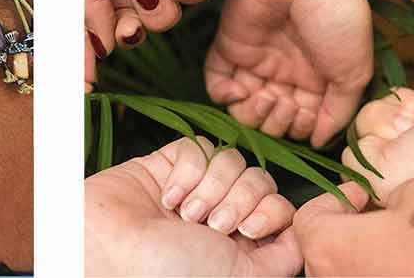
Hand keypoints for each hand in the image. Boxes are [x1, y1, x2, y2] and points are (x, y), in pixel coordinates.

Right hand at [85, 136, 299, 276]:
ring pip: (234, 161)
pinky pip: (199, 148)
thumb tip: (304, 232)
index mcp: (241, 248)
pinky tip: (168, 197)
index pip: (281, 209)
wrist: (109, 251)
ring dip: (211, 187)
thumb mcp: (246, 276)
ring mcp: (196, 189)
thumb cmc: (171, 273)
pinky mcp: (168, 165)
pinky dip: (187, 171)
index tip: (248, 229)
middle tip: (212, 226)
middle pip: (261, 181)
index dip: (271, 211)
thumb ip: (284, 257)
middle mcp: (221, 217)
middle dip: (240, 199)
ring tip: (187, 214)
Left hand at [204, 0, 372, 146]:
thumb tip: (320, 142)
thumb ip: (339, 112)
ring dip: (252, 115)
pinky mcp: (230, 44)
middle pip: (270, 120)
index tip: (305, 115)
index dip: (299, 128)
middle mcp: (287, 73)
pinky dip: (223, 97)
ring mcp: (257, 59)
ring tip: (266, 97)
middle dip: (276, 123)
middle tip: (284, 103)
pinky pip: (217, 83)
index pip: (300, 123)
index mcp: (317, 80)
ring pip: (244, 109)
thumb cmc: (339, 15)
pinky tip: (240, 90)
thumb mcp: (354, 71)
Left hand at [292, 179, 413, 275]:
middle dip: (349, 228)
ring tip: (405, 241)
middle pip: (323, 250)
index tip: (364, 193)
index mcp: (330, 248)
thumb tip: (390, 206)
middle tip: (384, 214)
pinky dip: (386, 275)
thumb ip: (391, 191)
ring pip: (348, 273)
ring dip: (367, 255)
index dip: (337, 198)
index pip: (307, 219)